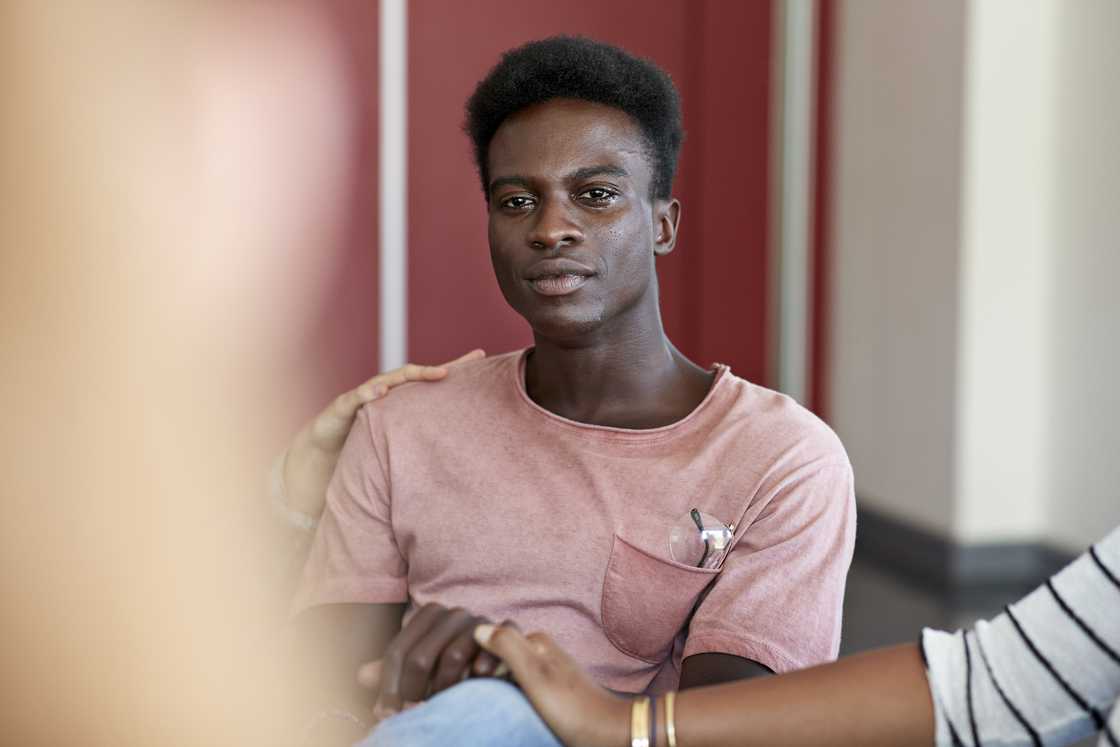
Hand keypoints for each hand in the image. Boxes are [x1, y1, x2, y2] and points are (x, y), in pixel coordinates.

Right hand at [281, 349, 484, 517]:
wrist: (325, 447)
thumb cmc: (366, 439)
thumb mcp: (398, 437)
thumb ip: (422, 433)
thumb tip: (461, 444)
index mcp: (401, 397)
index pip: (430, 378)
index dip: (455, 366)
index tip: (481, 356)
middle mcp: (385, 390)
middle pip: (412, 375)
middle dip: (432, 371)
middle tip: (452, 371)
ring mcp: (364, 395)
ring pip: (387, 381)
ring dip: (406, 377)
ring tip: (427, 374)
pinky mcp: (343, 405)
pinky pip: (357, 397)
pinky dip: (368, 392)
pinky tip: (380, 391)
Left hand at [355, 603, 506, 721]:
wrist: (503, 657)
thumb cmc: (456, 666)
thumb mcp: (424, 668)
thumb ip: (395, 671)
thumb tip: (363, 675)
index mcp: (430, 615)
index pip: (397, 652)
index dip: (388, 687)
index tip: (387, 714)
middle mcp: (455, 613)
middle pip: (421, 657)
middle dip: (413, 692)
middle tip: (414, 714)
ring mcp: (482, 621)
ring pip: (454, 656)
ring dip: (444, 688)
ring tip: (443, 704)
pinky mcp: (510, 631)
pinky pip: (492, 648)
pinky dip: (484, 666)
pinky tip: (479, 680)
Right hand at [473, 624, 629, 746]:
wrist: (607, 733)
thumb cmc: (570, 706)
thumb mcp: (535, 674)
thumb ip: (508, 647)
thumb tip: (478, 628)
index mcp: (536, 640)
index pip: (491, 638)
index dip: (472, 657)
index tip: (463, 680)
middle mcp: (541, 650)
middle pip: (497, 653)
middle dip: (479, 669)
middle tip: (467, 693)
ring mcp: (544, 670)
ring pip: (505, 669)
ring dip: (490, 683)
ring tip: (479, 702)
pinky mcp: (547, 690)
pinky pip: (516, 684)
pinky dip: (503, 692)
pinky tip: (500, 707)